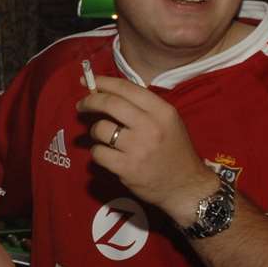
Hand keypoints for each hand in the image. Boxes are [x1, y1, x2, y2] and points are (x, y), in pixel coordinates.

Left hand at [77, 76, 215, 219]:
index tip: (88, 81)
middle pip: (109, 104)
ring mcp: (137, 148)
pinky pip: (98, 153)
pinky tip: (106, 154)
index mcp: (162, 111)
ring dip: (95, 131)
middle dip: (90, 101)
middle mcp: (150, 126)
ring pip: (100, 129)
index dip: (104, 82)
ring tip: (103, 136)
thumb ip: (143, 107)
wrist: (185, 185)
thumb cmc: (174, 150)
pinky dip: (97, 152)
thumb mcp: (168, 121)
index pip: (127, 89)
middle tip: (82, 105)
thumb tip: (108, 93)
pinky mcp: (126, 168)